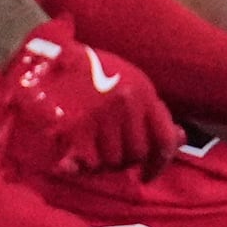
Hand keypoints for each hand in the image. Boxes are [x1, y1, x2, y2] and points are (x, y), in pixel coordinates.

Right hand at [0, 17, 179, 180]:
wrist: (45, 52)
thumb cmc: (88, 68)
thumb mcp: (128, 80)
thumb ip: (151, 111)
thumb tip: (181, 138)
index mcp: (143, 91)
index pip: (164, 139)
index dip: (159, 164)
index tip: (146, 175)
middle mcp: (127, 104)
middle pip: (137, 153)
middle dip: (125, 162)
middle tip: (109, 157)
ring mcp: (101, 115)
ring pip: (114, 160)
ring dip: (102, 164)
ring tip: (90, 152)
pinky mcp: (76, 125)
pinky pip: (89, 162)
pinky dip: (82, 167)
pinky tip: (71, 162)